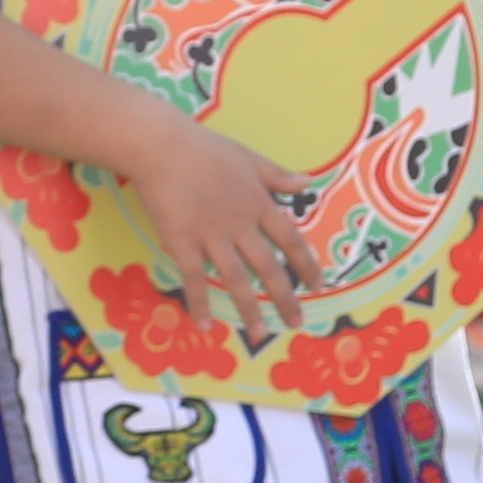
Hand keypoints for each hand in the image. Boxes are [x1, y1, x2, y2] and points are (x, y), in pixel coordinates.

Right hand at [116, 118, 319, 348]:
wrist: (162, 148)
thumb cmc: (205, 149)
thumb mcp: (249, 158)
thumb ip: (278, 176)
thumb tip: (308, 183)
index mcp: (259, 204)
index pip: (291, 240)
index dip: (307, 265)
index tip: (320, 285)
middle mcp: (241, 225)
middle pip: (268, 267)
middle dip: (285, 297)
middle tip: (297, 322)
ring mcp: (212, 236)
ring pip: (236, 279)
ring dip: (250, 309)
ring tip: (261, 335)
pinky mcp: (182, 243)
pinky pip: (194, 279)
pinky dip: (200, 304)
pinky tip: (206, 326)